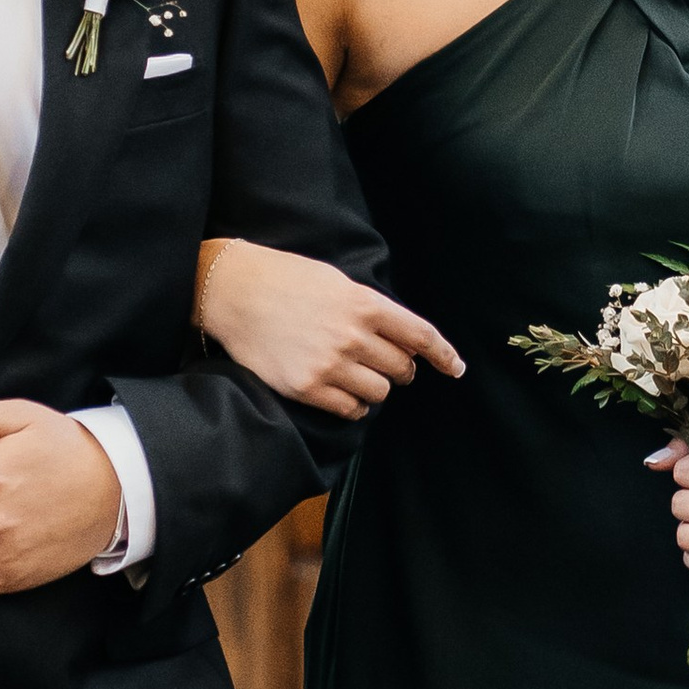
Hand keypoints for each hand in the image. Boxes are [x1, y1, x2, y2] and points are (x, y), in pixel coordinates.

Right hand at [196, 238, 461, 416]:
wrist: (233, 291)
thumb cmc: (285, 279)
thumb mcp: (337, 281)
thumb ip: (370, 308)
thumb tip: (399, 336)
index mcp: (364, 304)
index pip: (420, 335)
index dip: (444, 354)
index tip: (456, 367)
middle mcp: (352, 336)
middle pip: (402, 368)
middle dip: (400, 369)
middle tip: (386, 364)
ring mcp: (330, 364)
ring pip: (380, 393)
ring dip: (376, 387)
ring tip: (357, 375)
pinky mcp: (307, 387)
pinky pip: (351, 410)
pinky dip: (354, 405)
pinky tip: (343, 392)